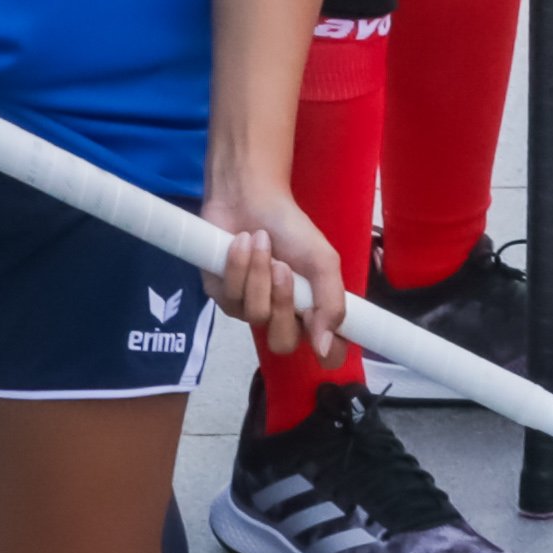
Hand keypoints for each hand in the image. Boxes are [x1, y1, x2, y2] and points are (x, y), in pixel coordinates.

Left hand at [199, 147, 343, 356]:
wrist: (249, 198)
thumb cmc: (290, 227)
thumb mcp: (323, 260)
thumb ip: (331, 303)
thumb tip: (324, 348)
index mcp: (312, 309)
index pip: (325, 351)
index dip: (327, 354)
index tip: (325, 342)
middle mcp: (280, 315)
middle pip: (282, 343)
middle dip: (282, 302)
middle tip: (283, 267)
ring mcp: (249, 308)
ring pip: (255, 315)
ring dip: (258, 273)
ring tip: (261, 241)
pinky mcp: (221, 296)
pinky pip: (230, 296)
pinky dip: (238, 265)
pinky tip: (241, 243)